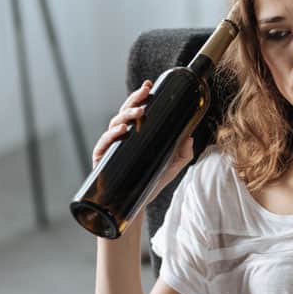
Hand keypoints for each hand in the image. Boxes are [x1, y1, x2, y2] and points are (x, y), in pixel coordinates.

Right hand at [91, 79, 194, 199]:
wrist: (136, 208)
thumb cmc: (150, 184)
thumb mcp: (171, 168)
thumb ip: (182, 154)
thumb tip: (190, 137)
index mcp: (134, 135)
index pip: (135, 111)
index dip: (140, 97)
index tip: (150, 85)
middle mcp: (120, 138)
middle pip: (124, 113)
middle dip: (134, 100)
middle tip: (145, 93)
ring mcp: (110, 148)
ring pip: (114, 124)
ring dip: (126, 115)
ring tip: (139, 112)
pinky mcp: (102, 161)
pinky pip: (104, 144)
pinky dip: (112, 135)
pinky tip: (123, 130)